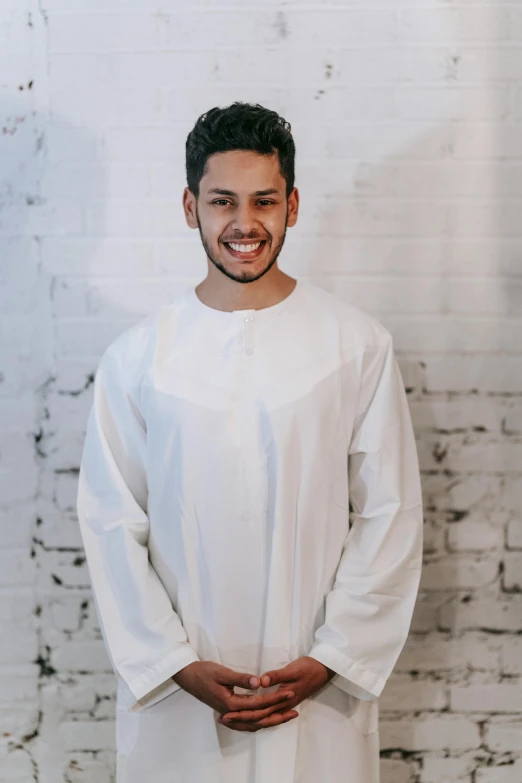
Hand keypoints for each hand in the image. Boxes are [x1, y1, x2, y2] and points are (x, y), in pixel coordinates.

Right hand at [172, 661, 294, 722]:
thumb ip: (241, 679)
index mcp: (231, 704)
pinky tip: (266, 719)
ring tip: (286, 717)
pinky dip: (259, 722)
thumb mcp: (222, 672)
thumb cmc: (204, 672)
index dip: (275, 699)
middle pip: (259, 719)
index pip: (259, 704)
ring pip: (253, 723)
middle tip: (294, 709)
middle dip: (278, 714)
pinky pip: (247, 722)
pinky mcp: (228, 712)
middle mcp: (231, 713)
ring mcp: (229, 714)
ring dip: (270, 721)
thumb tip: (260, 683)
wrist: (188, 677)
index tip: (289, 693)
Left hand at [218, 656, 334, 731]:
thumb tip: (261, 682)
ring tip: (232, 720)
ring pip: (263, 719)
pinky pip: (268, 714)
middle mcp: (282, 706)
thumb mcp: (292, 669)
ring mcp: (284, 705)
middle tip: (223, 720)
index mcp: (282, 699)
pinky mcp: (285, 701)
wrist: (323, 669)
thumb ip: (277, 676)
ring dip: (248, 720)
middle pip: (259, 719)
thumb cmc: (308, 667)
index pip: (259, 712)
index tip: (226, 714)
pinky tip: (251, 714)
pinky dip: (258, 717)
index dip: (242, 714)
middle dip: (240, 720)